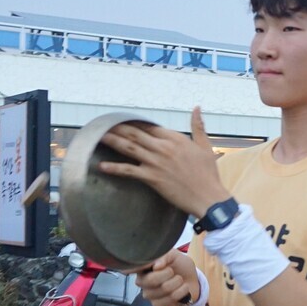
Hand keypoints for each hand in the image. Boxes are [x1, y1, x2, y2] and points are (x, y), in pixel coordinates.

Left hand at [96, 108, 227, 216]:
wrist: (208, 197)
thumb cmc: (208, 173)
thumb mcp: (205, 146)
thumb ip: (198, 126)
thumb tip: (197, 108)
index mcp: (175, 139)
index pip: (149, 126)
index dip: (134, 123)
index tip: (122, 120)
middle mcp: (163, 148)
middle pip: (135, 134)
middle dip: (117, 128)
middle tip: (103, 124)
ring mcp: (156, 162)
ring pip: (129, 148)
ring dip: (112, 141)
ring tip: (98, 136)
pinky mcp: (152, 178)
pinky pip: (129, 171)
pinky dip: (115, 168)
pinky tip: (102, 166)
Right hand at [136, 249, 198, 305]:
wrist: (191, 279)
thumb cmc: (179, 265)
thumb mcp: (173, 255)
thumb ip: (164, 256)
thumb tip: (156, 266)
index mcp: (141, 268)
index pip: (135, 268)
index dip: (145, 266)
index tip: (157, 265)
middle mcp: (141, 282)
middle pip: (151, 280)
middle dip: (169, 273)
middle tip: (173, 272)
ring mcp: (149, 295)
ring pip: (165, 289)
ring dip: (178, 282)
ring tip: (179, 280)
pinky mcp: (158, 305)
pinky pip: (172, 299)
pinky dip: (182, 291)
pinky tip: (182, 289)